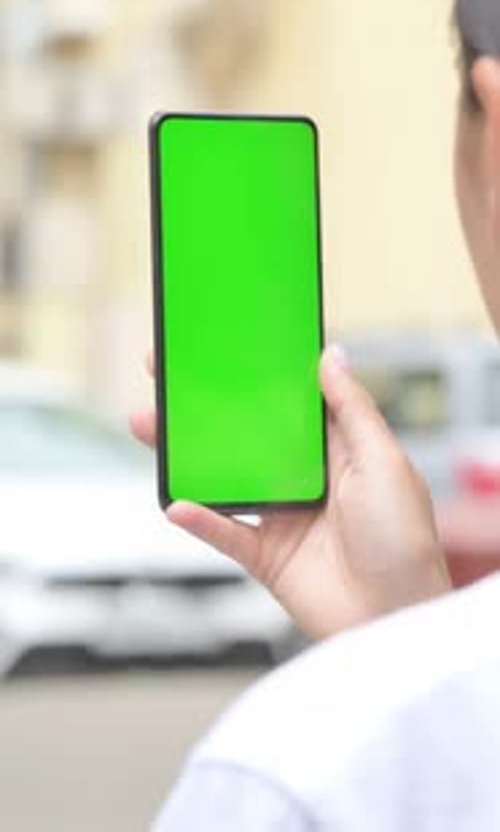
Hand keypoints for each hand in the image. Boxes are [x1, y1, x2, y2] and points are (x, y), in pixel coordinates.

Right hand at [131, 347, 450, 639]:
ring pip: (225, 478)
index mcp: (339, 451)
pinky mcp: (266, 555)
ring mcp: (283, 517)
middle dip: (208, 410)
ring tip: (148, 427)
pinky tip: (176, 501)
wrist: (394, 621)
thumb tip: (330, 356)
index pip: (290, 404)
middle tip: (169, 381)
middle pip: (247, 437)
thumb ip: (353, 409)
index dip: (258, 377)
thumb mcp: (385, 462)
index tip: (225, 351)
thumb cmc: (404, 543)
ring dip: (188, 456)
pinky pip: (223, 532)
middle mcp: (307, 480)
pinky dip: (199, 519)